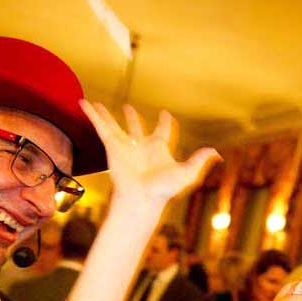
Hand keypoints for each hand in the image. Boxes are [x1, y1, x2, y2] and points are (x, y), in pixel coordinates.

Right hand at [79, 101, 219, 209]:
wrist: (142, 198)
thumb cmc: (164, 189)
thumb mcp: (187, 172)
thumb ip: (199, 160)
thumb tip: (217, 153)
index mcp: (158, 149)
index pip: (161, 131)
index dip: (164, 122)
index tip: (165, 114)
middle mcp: (140, 146)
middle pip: (135, 127)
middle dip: (132, 118)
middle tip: (128, 108)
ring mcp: (125, 146)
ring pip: (113, 126)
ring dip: (105, 115)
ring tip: (97, 105)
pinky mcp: (112, 146)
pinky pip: (100, 126)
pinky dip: (92, 115)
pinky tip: (84, 103)